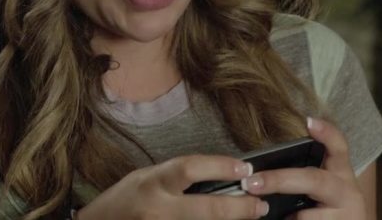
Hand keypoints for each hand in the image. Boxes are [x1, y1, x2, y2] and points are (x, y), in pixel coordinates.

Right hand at [77, 154, 269, 219]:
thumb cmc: (121, 203)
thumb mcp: (144, 179)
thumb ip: (175, 179)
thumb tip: (216, 178)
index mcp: (152, 182)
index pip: (191, 168)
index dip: (221, 167)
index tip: (245, 167)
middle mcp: (157, 209)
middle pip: (208, 208)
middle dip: (240, 208)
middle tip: (260, 205)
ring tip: (249, 218)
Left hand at [239, 117, 365, 218]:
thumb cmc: (327, 209)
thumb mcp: (321, 189)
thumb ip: (300, 177)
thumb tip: (258, 175)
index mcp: (341, 174)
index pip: (338, 147)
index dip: (326, 133)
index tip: (308, 121)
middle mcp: (347, 192)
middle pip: (313, 180)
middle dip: (279, 180)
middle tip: (251, 183)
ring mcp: (346, 214)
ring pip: (306, 214)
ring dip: (287, 216)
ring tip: (272, 213)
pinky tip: (286, 219)